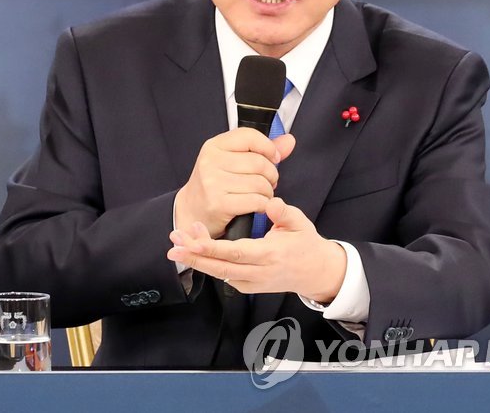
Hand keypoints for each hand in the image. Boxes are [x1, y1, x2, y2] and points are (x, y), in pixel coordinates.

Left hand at [167, 197, 345, 301]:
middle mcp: (259, 272)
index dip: (212, 247)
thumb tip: (271, 203)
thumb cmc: (305, 243)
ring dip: (196, 261)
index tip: (191, 239)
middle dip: (195, 257)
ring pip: (219, 274)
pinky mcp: (247, 287)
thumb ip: (284, 213)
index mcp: (270, 255)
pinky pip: (224, 276)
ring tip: (175, 246)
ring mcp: (252, 283)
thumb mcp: (300, 223)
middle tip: (173, 244)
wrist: (316, 272)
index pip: (236, 253)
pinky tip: (192, 252)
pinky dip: (207, 265)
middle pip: (221, 268)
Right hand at [174, 128, 295, 237]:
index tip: (274, 158)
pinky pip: (255, 201)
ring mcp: (213, 182)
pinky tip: (258, 205)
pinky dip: (263, 205)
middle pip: (258, 162)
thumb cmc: (215, 184)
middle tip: (268, 182)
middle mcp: (211, 161)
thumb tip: (289, 140)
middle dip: (271, 175)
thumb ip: (261, 150)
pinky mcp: (218, 203)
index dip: (268, 147)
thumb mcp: (232, 161)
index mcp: (214, 146)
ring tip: (262, 195)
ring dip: (268, 192)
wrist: (191, 210)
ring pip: (259, 183)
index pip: (249, 136)